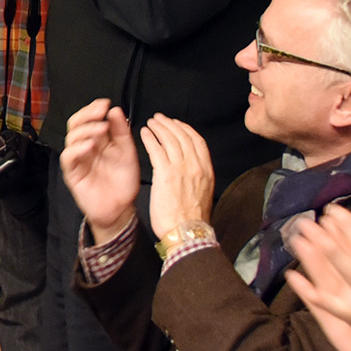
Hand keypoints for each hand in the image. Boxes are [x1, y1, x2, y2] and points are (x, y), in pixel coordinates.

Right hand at [59, 98, 138, 243]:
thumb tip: (115, 110)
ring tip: (101, 129)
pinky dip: (78, 149)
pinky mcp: (73, 173)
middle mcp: (86, 147)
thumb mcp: (128, 152)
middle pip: (76, 124)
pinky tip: (90, 145)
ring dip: (86, 130)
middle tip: (100, 112)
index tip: (105, 104)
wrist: (121, 208)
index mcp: (99, 140)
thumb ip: (122, 131)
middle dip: (87, 115)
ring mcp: (78, 159)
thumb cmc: (123, 181)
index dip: (94, 109)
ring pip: (71, 138)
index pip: (90, 118)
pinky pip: (69, 157)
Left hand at [139, 113, 213, 239]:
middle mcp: (196, 166)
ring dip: (159, 128)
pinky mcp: (165, 174)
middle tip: (159, 118)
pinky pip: (156, 149)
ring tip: (150, 122)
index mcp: (206, 170)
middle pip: (183, 136)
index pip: (198, 141)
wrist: (187, 232)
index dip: (186, 129)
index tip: (177, 124)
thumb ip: (198, 178)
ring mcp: (181, 168)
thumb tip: (191, 170)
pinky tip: (143, 133)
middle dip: (170, 124)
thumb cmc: (191, 219)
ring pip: (170, 139)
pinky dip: (150, 138)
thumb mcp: (203, 193)